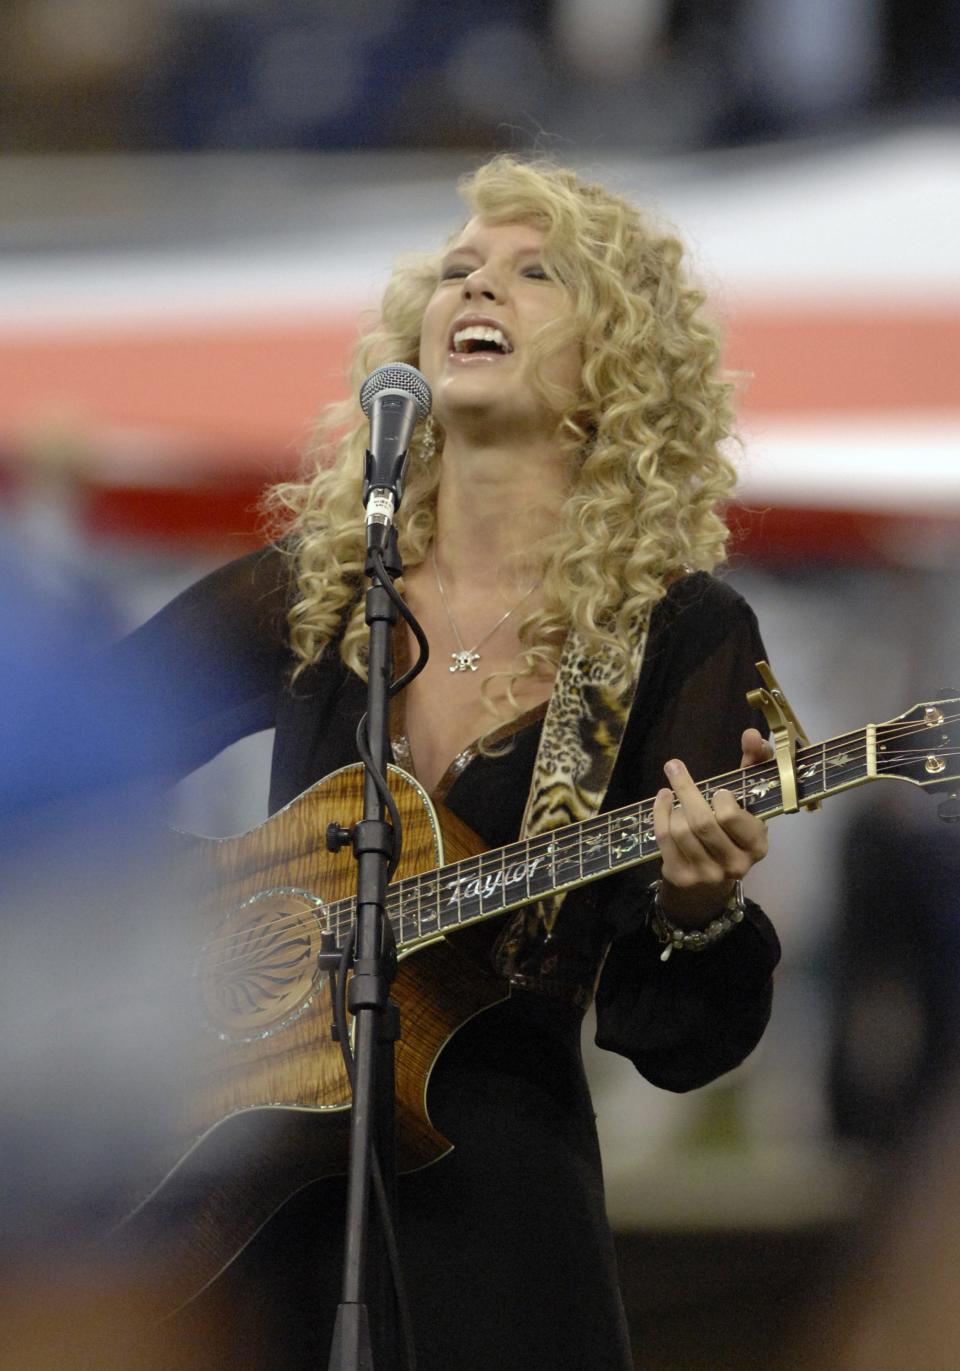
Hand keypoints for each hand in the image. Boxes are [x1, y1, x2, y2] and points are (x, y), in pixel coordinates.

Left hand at [652, 727, 770, 927]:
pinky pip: (663, 838)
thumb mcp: (749, 796)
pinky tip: (663, 800)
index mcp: (757, 845)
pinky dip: (658, 812)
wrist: (714, 873)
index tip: (718, 790)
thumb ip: (755, 763)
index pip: (731, 817)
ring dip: (673, 805)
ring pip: (680, 830)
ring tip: (673, 795)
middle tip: (675, 766)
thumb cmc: (734, 826)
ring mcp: (707, 875)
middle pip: (702, 823)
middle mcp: (735, 865)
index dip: (720, 799)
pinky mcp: (682, 877)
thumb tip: (752, 734)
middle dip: (685, 789)